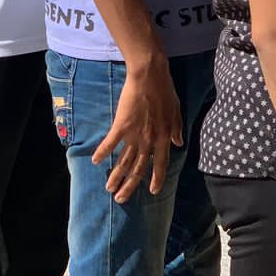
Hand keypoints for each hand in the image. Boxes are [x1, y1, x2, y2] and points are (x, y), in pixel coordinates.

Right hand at [93, 55, 182, 202]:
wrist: (150, 76)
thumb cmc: (165, 91)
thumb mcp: (176, 111)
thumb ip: (177, 129)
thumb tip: (179, 144)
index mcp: (164, 137)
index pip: (160, 164)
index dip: (156, 179)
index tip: (152, 191)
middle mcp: (149, 140)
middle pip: (139, 169)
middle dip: (130, 186)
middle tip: (121, 199)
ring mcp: (135, 134)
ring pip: (124, 161)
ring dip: (116, 176)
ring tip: (109, 189)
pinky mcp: (122, 125)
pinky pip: (110, 143)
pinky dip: (102, 152)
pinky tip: (95, 161)